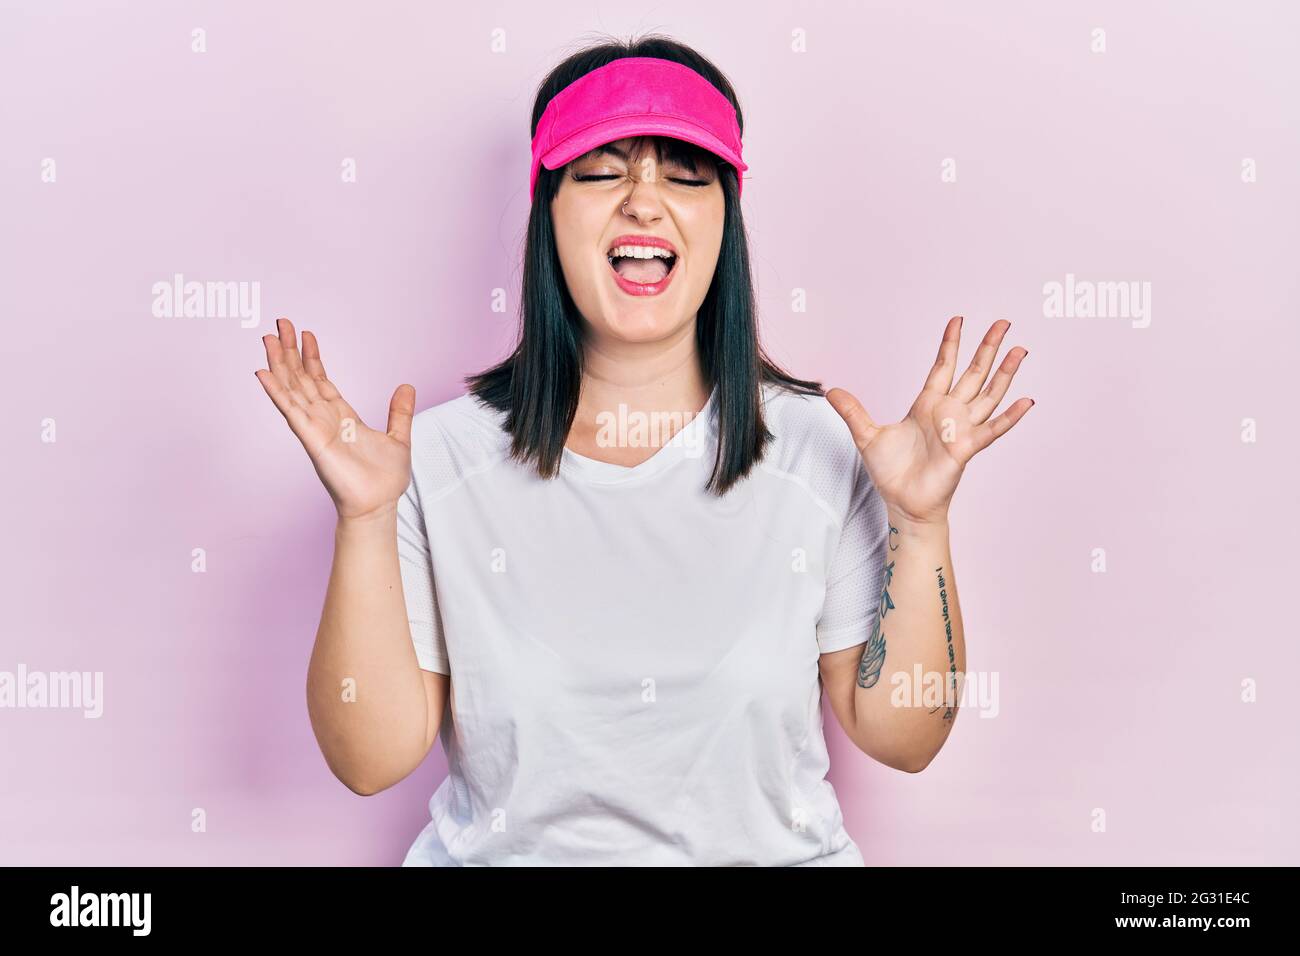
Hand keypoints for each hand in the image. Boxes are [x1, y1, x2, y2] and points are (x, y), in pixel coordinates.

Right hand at [254, 317, 415, 521]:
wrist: (378, 505)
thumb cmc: (384, 480)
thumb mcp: (399, 437)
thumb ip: (399, 412)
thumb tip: (407, 387)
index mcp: (342, 416)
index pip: (321, 380)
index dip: (313, 357)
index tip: (306, 334)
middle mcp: (324, 419)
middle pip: (302, 378)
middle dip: (291, 351)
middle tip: (281, 323)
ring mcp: (315, 428)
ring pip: (292, 389)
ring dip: (279, 363)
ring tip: (268, 338)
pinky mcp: (312, 440)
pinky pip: (291, 412)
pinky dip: (277, 392)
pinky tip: (263, 374)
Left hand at [826, 316, 1032, 525]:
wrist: (902, 502)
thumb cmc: (891, 472)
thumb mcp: (866, 435)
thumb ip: (852, 411)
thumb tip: (831, 391)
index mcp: (927, 404)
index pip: (942, 366)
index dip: (951, 344)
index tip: (958, 320)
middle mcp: (948, 412)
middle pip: (973, 372)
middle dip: (987, 347)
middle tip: (1003, 322)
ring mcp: (961, 429)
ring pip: (989, 394)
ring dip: (1005, 373)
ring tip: (1020, 350)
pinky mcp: (966, 448)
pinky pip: (993, 429)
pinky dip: (1011, 416)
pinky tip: (1027, 401)